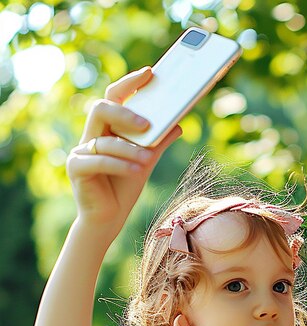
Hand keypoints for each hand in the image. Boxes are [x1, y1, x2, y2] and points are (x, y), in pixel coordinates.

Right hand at [66, 67, 181, 235]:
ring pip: (104, 140)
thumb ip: (158, 143)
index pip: (114, 97)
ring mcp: (80, 151)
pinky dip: (119, 164)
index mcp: (107, 129)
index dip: (129, 84)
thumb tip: (178, 124)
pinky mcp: (76, 168)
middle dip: (125, 113)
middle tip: (146, 123)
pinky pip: (98, 160)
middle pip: (101, 108)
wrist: (109, 218)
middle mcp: (91, 136)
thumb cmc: (125, 187)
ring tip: (146, 160)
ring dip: (128, 149)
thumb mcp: (146, 162)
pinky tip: (135, 170)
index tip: (149, 73)